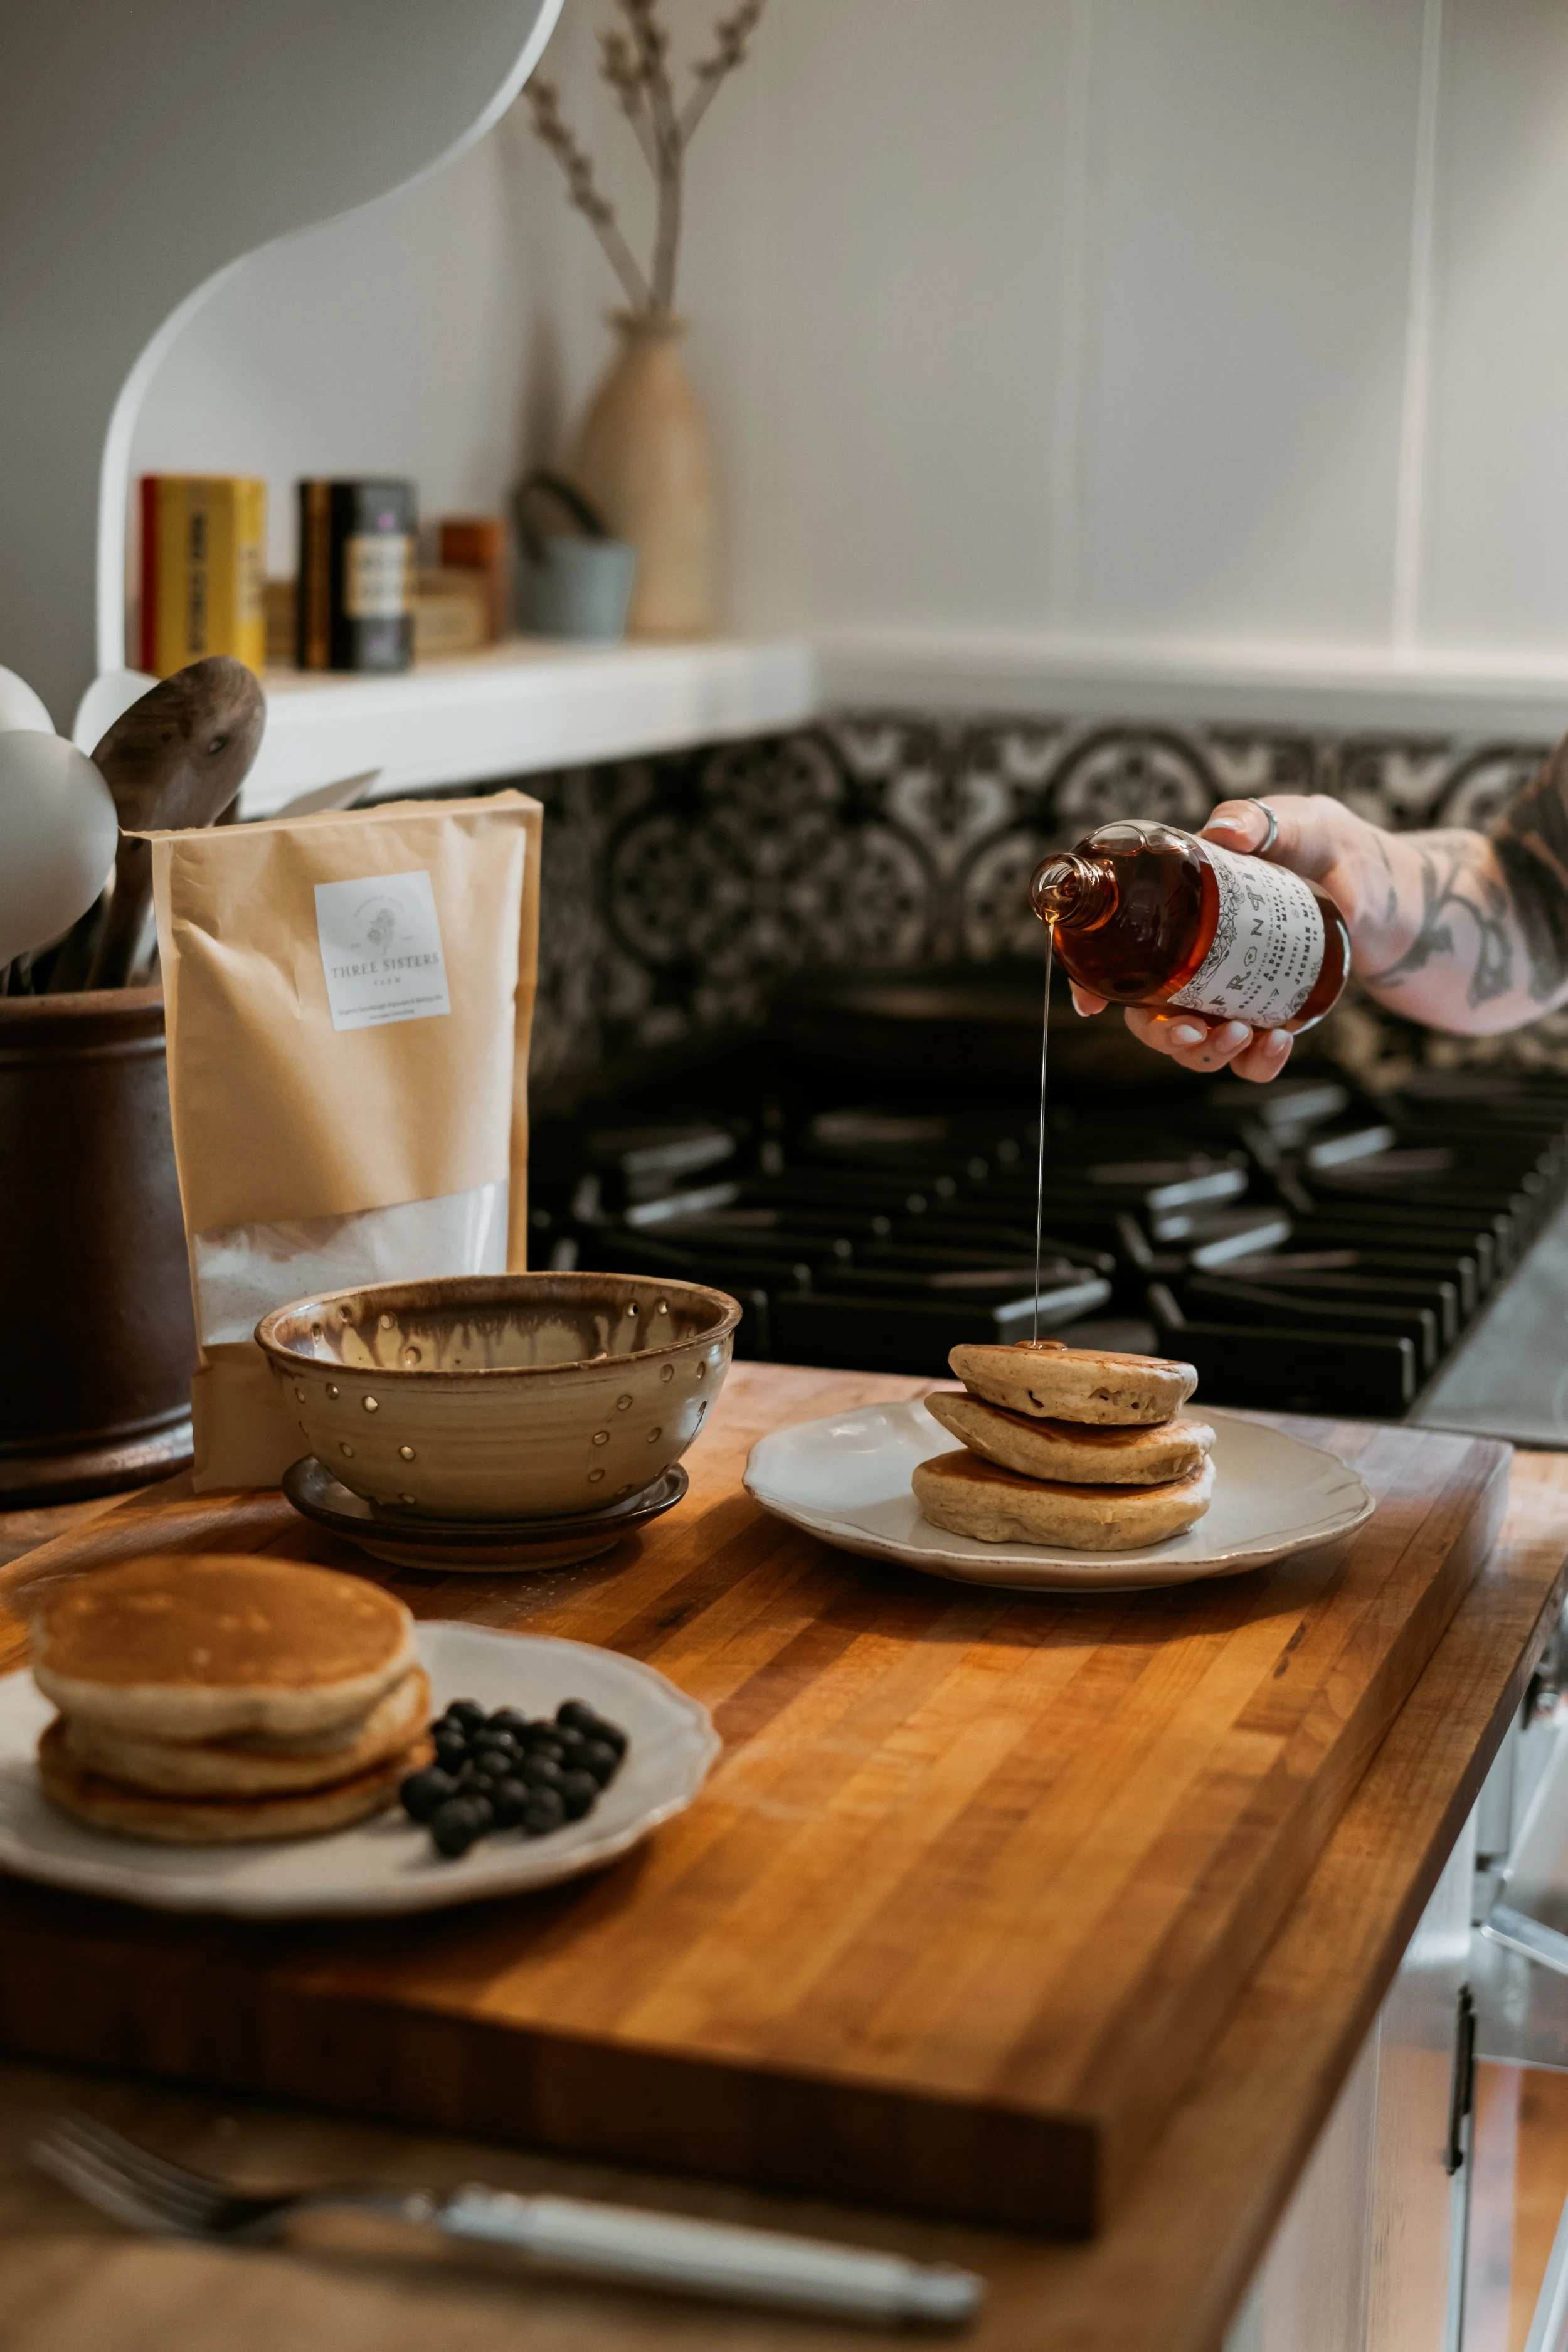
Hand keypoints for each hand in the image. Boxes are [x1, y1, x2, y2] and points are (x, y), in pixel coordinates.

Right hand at [1066, 794, 1381, 1084]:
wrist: (1390, 894)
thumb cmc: (1338, 850)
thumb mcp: (1304, 825)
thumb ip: (1264, 820)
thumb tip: (1223, 829)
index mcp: (1181, 908)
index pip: (1118, 949)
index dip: (1092, 980)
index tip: (1091, 1004)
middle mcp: (1194, 956)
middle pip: (1146, 1011)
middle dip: (1158, 1033)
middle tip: (1191, 1029)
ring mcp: (1227, 992)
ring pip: (1190, 1042)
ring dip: (1202, 1053)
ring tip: (1243, 1035)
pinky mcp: (1263, 1016)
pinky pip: (1245, 1055)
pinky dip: (1255, 1061)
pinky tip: (1276, 1042)